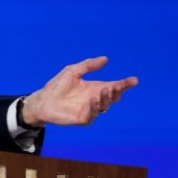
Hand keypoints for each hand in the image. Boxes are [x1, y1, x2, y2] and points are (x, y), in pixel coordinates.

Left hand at [21, 56, 137, 126]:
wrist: (43, 100)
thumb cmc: (57, 85)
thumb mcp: (73, 71)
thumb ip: (88, 65)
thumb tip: (105, 58)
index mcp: (95, 88)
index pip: (114, 86)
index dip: (124, 84)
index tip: (134, 80)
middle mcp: (95, 99)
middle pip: (113, 96)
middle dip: (118, 91)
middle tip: (118, 85)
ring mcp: (90, 109)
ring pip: (105, 105)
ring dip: (107, 98)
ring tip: (105, 89)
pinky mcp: (83, 118)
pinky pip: (93, 114)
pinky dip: (95, 107)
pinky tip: (94, 99)